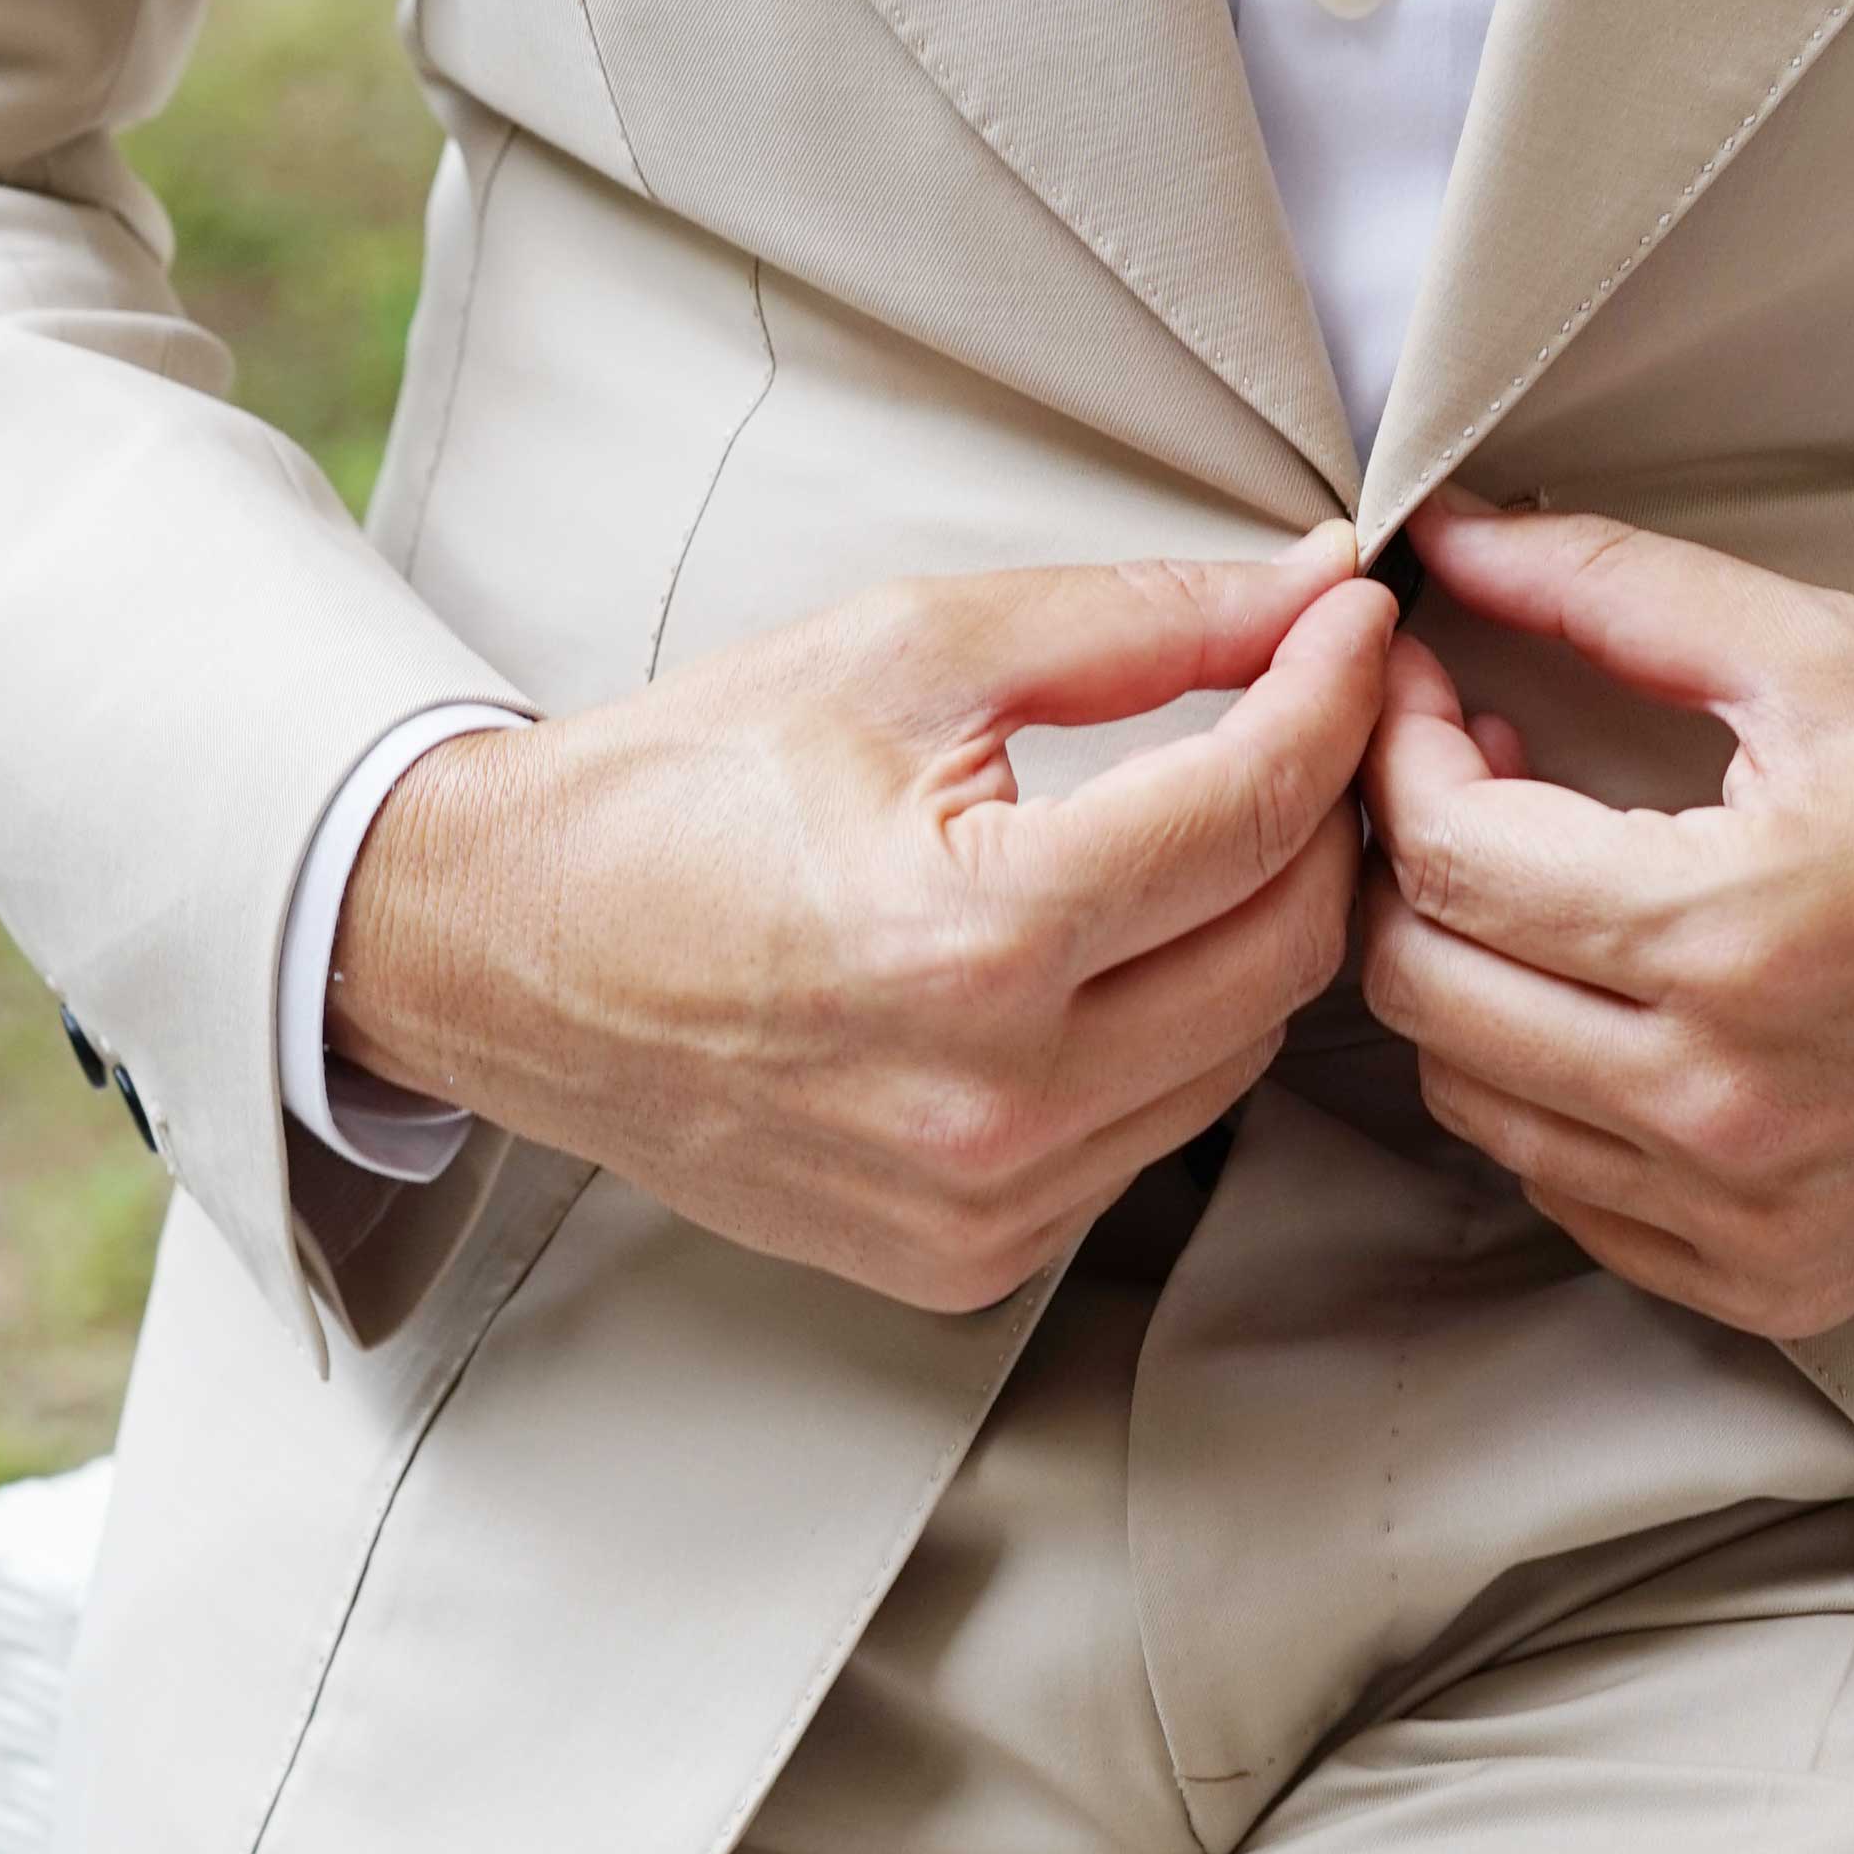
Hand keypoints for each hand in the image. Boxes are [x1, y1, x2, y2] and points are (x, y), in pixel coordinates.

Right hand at [334, 530, 1393, 1307]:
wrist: (506, 950)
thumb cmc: (683, 790)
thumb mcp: (908, 653)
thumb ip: (1135, 623)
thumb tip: (1305, 595)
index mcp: (977, 940)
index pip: (1254, 810)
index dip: (1332, 693)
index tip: (1348, 621)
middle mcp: (996, 1102)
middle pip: (1288, 945)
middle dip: (1324, 808)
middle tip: (1312, 709)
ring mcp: (986, 1203)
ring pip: (1244, 1050)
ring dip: (1258, 921)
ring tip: (1222, 815)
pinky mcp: (971, 1257)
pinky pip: (1155, 1132)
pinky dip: (1174, 1027)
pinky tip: (1123, 942)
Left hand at [1357, 502, 1853, 1335]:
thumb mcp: (1831, 657)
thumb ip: (1616, 589)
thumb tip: (1451, 537)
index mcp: (1735, 936)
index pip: (1449, 860)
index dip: (1399, 756)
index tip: (1428, 698)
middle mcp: (1725, 1103)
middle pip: (1424, 991)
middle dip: (1413, 865)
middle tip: (1478, 781)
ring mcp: (1746, 1212)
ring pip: (1474, 1101)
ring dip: (1476, 978)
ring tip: (1554, 886)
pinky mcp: (1773, 1278)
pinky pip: (1570, 1194)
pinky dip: (1556, 1094)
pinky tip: (1621, 1004)